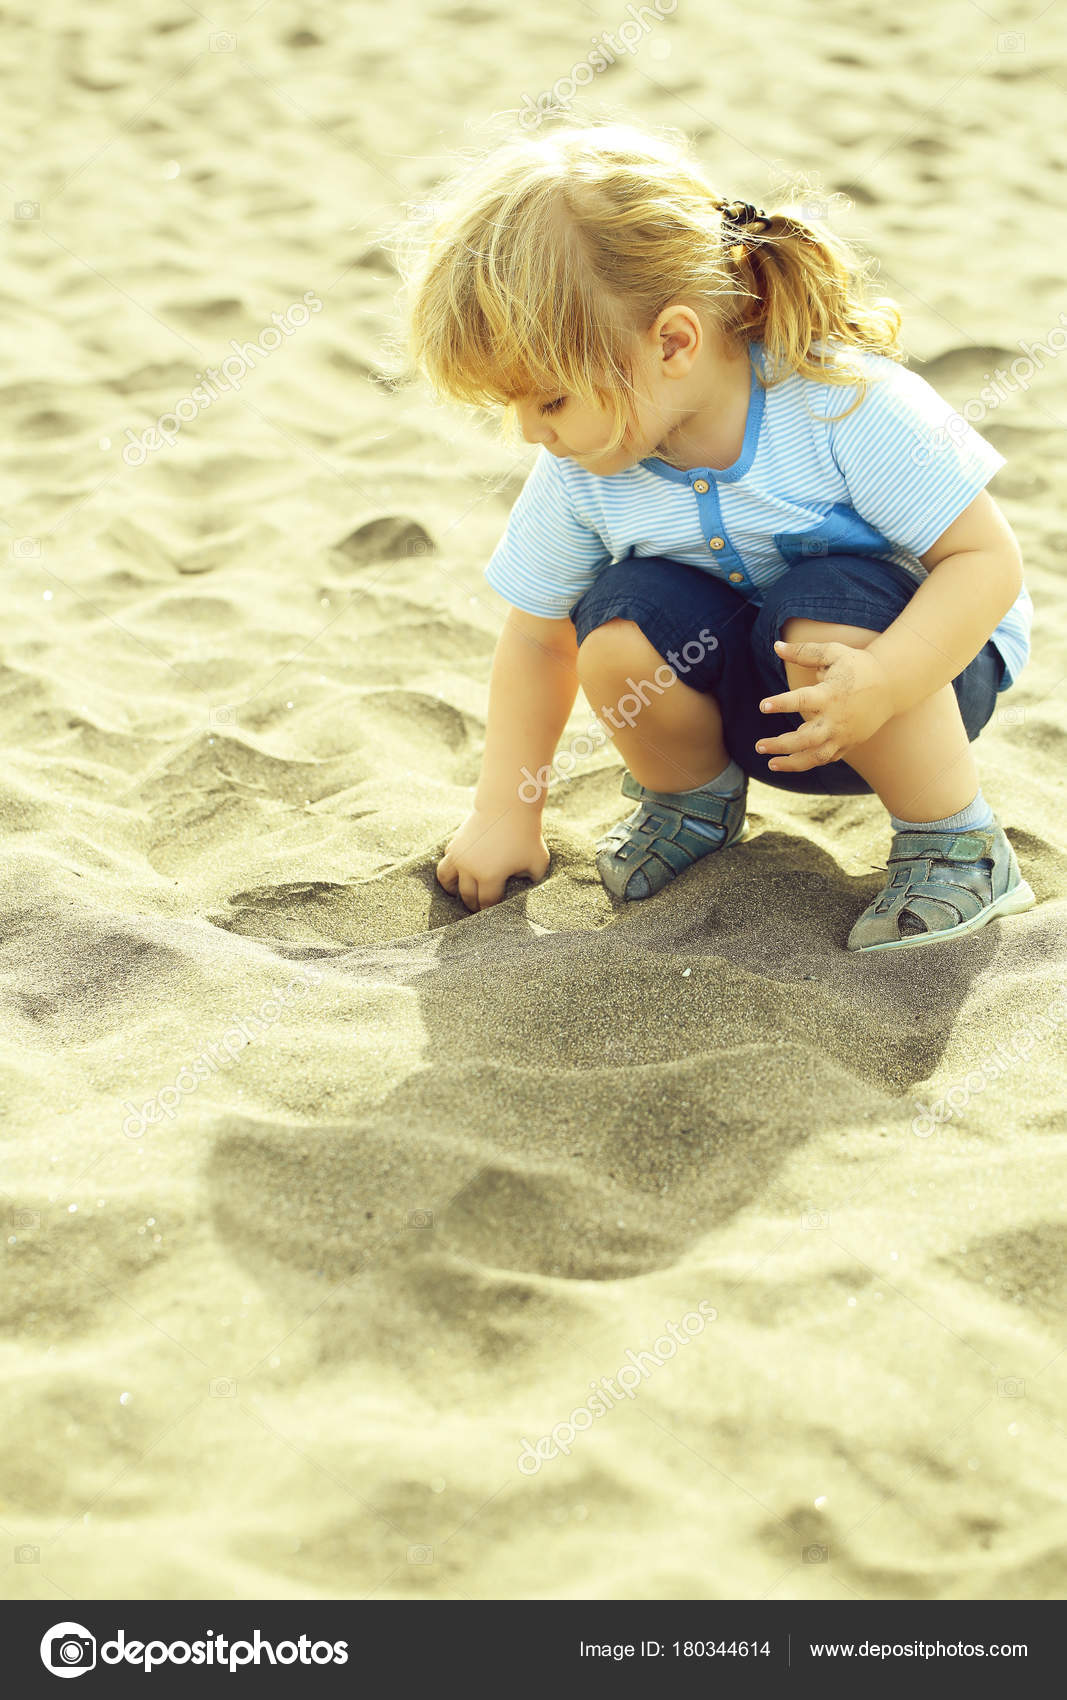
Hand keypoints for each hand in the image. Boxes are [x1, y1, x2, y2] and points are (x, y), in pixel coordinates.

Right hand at [436, 806, 549, 911]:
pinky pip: (447, 863)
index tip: (495, 913)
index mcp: (490, 876)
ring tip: (459, 893)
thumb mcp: (538, 861)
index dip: (491, 910)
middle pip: (468, 896)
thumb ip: (533, 880)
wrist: (508, 806)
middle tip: (480, 908)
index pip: (487, 903)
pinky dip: (451, 871)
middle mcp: (470, 869)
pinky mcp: (455, 844)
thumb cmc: (526, 834)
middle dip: (474, 905)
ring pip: (446, 881)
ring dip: (453, 890)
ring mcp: (459, 856)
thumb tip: (525, 890)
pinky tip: (461, 872)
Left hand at [755, 639, 895, 771]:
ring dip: (792, 763)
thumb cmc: (859, 666)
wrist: (892, 685)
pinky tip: (790, 762)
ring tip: (770, 763)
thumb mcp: (834, 652)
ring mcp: (843, 734)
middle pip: (805, 739)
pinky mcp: (849, 743)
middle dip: (781, 745)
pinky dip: (808, 762)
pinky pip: (826, 758)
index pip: (801, 701)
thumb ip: (804, 651)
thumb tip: (776, 645)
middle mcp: (836, 718)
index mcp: (830, 694)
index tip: (762, 706)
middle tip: (759, 745)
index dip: (781, 704)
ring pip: (816, 756)